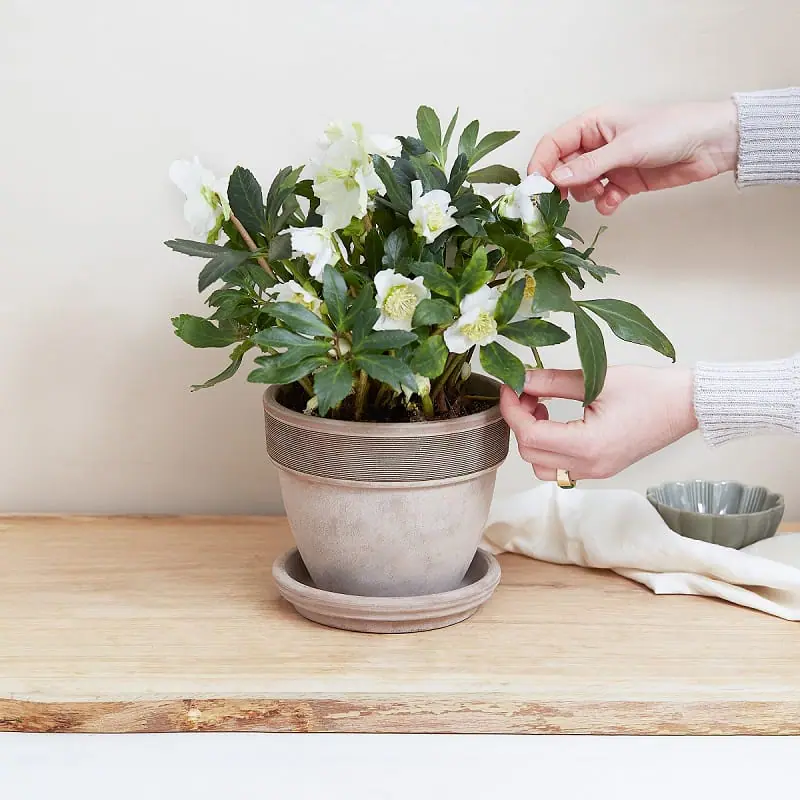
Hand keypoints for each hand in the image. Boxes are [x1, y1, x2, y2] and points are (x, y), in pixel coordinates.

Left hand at [500, 366, 697, 480]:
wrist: (688, 405)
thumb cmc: (651, 390)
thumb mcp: (597, 378)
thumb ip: (552, 381)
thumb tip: (521, 378)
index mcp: (587, 446)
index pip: (530, 434)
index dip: (511, 410)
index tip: (508, 387)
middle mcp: (589, 466)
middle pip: (530, 453)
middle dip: (519, 421)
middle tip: (525, 392)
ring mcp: (596, 471)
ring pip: (542, 466)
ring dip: (532, 437)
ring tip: (541, 407)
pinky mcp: (601, 468)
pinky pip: (560, 466)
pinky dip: (548, 446)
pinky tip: (556, 420)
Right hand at [528, 101, 737, 214]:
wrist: (712, 144)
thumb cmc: (673, 129)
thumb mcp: (626, 147)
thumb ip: (589, 166)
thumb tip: (556, 179)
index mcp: (594, 124)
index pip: (554, 143)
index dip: (541, 164)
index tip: (535, 187)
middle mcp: (598, 143)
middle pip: (563, 167)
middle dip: (561, 185)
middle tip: (560, 201)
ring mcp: (611, 164)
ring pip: (581, 186)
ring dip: (586, 194)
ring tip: (602, 192)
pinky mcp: (625, 182)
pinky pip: (602, 197)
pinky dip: (604, 203)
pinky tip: (614, 201)